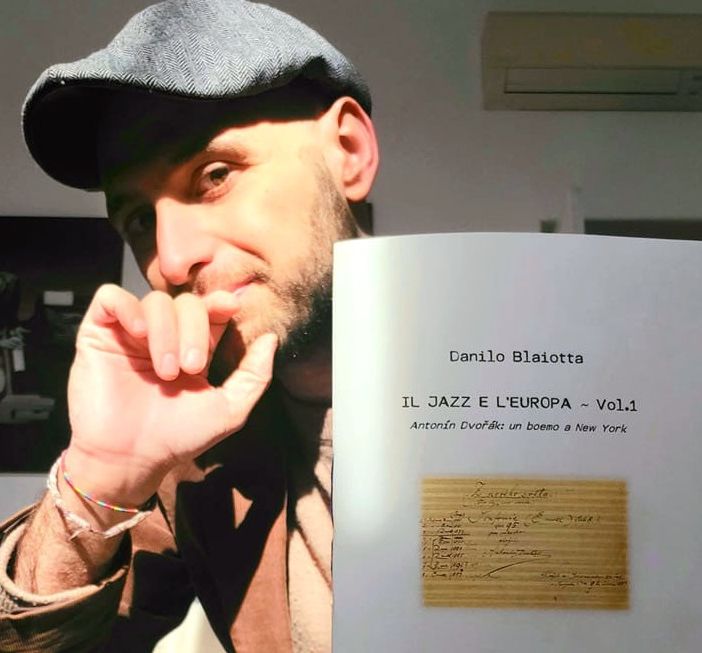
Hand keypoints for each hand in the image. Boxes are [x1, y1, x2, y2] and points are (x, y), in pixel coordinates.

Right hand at [63, 284, 276, 507]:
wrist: (129, 460)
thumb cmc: (178, 438)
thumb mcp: (229, 409)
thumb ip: (254, 375)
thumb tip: (272, 338)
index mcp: (194, 347)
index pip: (210, 309)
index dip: (221, 303)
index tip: (231, 307)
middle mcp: (164, 336)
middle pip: (186, 303)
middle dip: (195, 330)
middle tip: (191, 367)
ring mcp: (131, 333)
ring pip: (155, 301)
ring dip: (167, 332)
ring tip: (166, 371)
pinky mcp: (98, 334)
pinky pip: (110, 297)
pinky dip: (128, 308)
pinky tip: (139, 334)